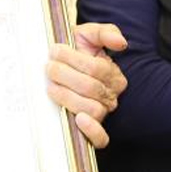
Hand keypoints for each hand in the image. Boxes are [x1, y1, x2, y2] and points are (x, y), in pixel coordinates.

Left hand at [46, 23, 128, 147]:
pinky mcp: (93, 131)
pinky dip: (91, 131)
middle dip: (64, 75)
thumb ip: (105, 33)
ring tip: (51, 86)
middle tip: (49, 67)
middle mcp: (111, 96)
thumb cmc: (77, 53)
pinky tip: (78, 119)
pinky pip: (100, 139)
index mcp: (113, 74)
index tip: (55, 50)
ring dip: (67, 97)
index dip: (73, 59)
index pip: (96, 68)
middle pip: (90, 87)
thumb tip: (121, 43)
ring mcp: (102, 113)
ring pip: (91, 109)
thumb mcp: (89, 36)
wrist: (64, 70)